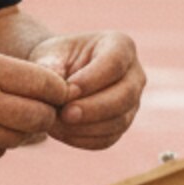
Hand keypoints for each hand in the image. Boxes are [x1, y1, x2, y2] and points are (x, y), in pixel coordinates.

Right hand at [0, 40, 70, 166]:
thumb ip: (3, 69)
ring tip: (7, 116)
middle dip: (46, 114)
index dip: (58, 90)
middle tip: (43, 109)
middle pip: (38, 117)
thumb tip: (47, 88)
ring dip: (20, 130)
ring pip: (19, 139)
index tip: (58, 91)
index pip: (43, 84)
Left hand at [29, 30, 144, 150]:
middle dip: (94, 108)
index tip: (67, 90)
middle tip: (65, 114)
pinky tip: (61, 132)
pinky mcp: (121, 125)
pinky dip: (83, 139)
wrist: (58, 76)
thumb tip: (60, 87)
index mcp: (121, 45)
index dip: (92, 79)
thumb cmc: (55, 59)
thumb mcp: (49, 53)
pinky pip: (107, 139)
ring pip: (119, 121)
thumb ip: (51, 65)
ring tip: (55, 123)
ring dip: (85, 127)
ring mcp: (132, 102)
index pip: (115, 62)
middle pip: (125, 95)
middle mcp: (134, 74)